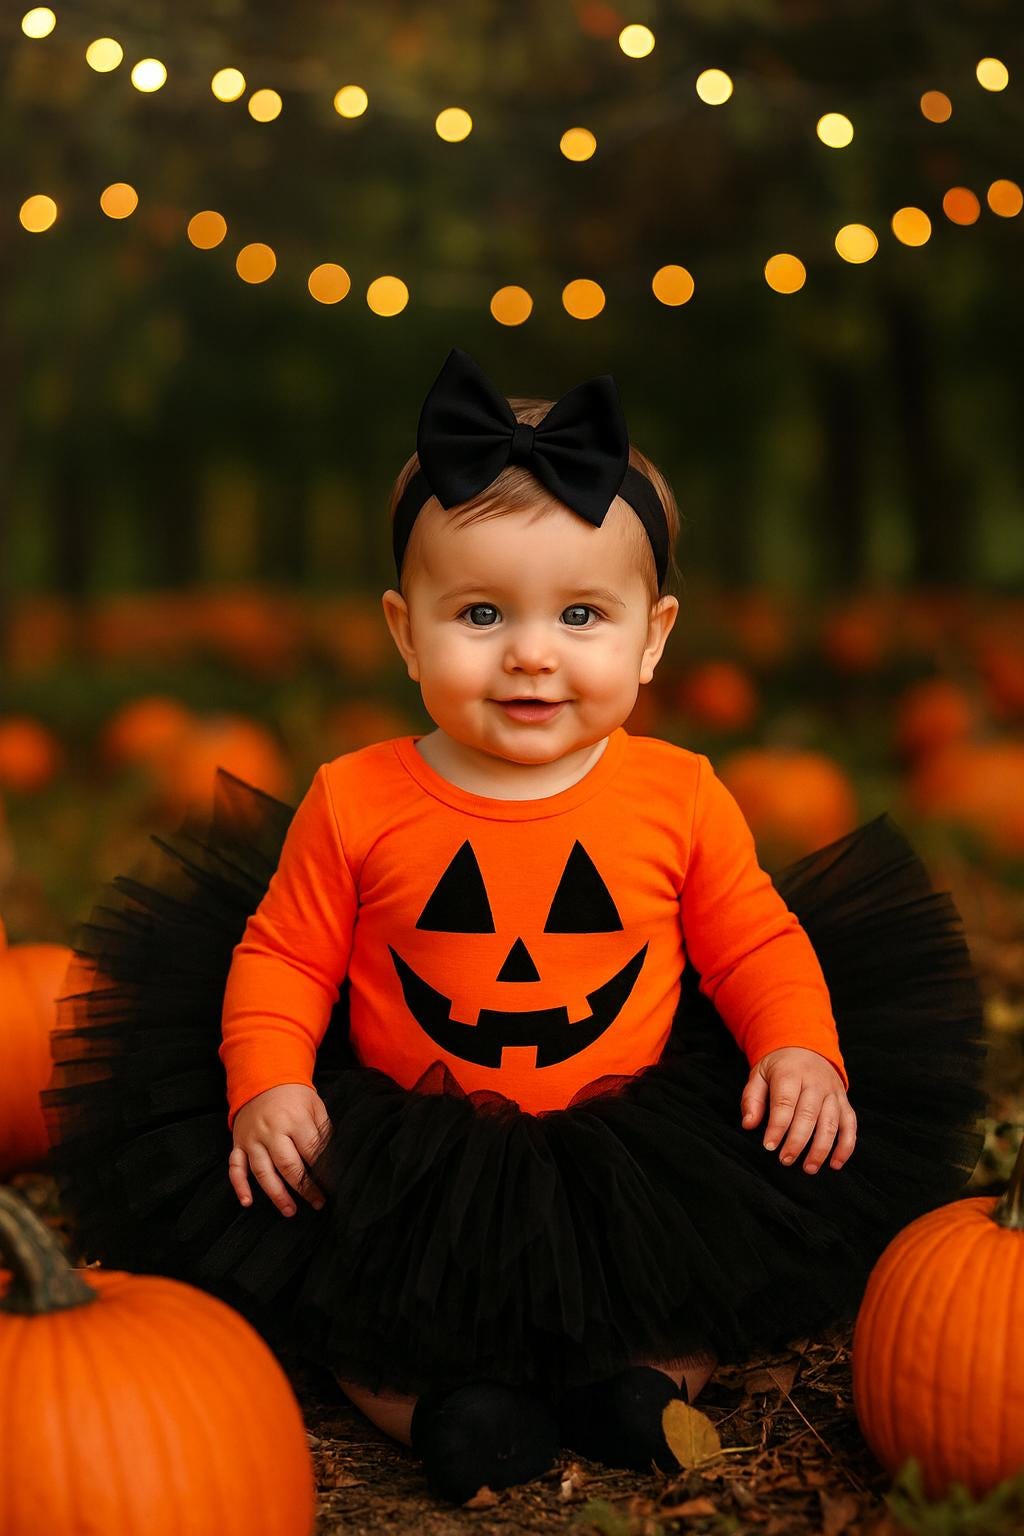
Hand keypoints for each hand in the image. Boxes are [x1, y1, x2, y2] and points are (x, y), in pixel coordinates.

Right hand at [229, 1083, 332, 1216]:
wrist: (263, 1079)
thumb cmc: (294, 1096)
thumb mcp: (315, 1107)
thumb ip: (323, 1132)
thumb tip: (334, 1160)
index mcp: (295, 1120)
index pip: (312, 1152)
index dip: (323, 1172)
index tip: (333, 1187)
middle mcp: (272, 1131)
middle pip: (288, 1165)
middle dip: (304, 1188)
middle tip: (317, 1203)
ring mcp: (253, 1138)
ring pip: (262, 1171)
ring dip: (276, 1194)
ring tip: (290, 1211)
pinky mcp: (238, 1143)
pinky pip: (235, 1167)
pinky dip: (239, 1186)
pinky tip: (248, 1202)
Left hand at [740, 1047, 856, 1174]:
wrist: (807, 1047)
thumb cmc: (779, 1067)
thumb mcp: (759, 1074)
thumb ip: (751, 1098)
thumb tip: (748, 1124)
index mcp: (791, 1073)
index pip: (785, 1103)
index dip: (777, 1126)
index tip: (769, 1146)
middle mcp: (815, 1083)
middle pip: (809, 1115)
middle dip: (797, 1141)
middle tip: (785, 1160)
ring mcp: (833, 1093)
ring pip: (831, 1122)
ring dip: (821, 1148)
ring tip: (808, 1168)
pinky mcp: (845, 1102)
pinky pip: (850, 1125)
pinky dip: (846, 1146)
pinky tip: (835, 1164)